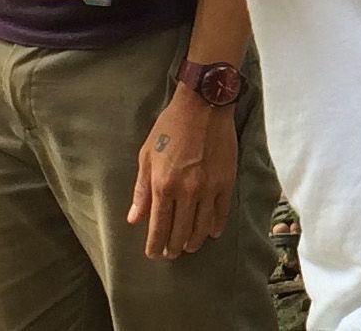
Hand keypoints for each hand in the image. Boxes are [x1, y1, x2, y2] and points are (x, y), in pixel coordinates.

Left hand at [128, 88, 238, 259]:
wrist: (203, 105)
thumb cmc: (169, 127)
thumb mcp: (147, 155)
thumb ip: (141, 190)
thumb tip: (134, 218)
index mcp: (163, 184)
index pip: (159, 226)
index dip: (155, 245)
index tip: (153, 254)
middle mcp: (187, 191)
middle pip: (181, 232)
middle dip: (173, 247)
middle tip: (170, 254)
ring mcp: (209, 188)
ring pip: (202, 227)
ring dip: (194, 241)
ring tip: (188, 247)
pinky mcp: (226, 182)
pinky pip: (221, 212)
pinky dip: (215, 226)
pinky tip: (211, 233)